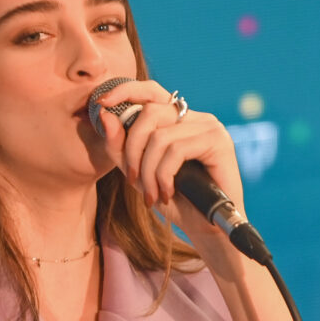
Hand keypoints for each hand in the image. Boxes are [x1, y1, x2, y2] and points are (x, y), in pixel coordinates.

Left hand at [94, 80, 248, 277]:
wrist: (207, 229)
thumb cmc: (176, 201)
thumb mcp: (138, 173)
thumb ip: (120, 147)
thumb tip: (105, 116)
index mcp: (179, 119)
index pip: (151, 91)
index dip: (125, 91)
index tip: (100, 105)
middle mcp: (196, 117)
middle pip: (150, 113)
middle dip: (132, 149)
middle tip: (132, 180)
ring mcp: (210, 127)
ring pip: (160, 136)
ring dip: (148, 172)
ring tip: (153, 195)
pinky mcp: (218, 142)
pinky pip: (176, 150)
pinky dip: (164, 176)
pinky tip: (168, 194)